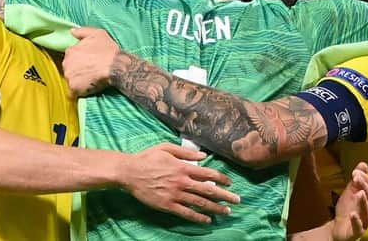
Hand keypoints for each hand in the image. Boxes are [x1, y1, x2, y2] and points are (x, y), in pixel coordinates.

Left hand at [63, 27, 119, 96]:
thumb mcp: (98, 33)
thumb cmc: (108, 50)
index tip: (88, 62)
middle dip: (77, 70)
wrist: (116, 67)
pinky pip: (73, 92)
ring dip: (78, 81)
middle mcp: (66, 63)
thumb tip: (72, 31)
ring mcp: (69, 76)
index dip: (79, 59)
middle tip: (90, 71)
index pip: (70, 56)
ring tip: (90, 80)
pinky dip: (79, 91)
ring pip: (71, 80)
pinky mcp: (74, 88)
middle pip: (69, 68)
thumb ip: (82, 31)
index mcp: (71, 51)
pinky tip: (88, 88)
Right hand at [122, 143, 240, 223]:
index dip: (221, 178)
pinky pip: (186, 213)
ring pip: (199, 203)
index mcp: (183, 167)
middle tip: (237, 200)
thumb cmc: (147, 158)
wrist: (129, 172)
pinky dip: (198, 217)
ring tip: (227, 211)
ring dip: (215, 207)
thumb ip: (186, 152)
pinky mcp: (167, 205)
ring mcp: (175, 195)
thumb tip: (203, 155)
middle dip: (225, 195)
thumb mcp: (167, 148)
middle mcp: (182, 182)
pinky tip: (207, 220)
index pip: (208, 173)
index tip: (230, 183)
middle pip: (208, 190)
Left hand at [331, 162, 367, 240]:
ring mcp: (365, 222)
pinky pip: (359, 227)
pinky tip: (353, 214)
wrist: (339, 226)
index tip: (355, 172)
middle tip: (356, 178)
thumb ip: (357, 179)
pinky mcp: (357, 232)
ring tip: (359, 193)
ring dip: (364, 202)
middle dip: (365, 187)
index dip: (366, 180)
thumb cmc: (348, 208)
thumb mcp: (351, 191)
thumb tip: (363, 164)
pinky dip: (356, 220)